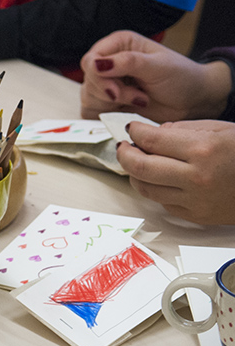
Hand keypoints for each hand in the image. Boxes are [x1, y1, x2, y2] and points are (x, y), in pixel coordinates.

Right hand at [79, 30, 230, 120]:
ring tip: (139, 100)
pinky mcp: (106, 103)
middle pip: (88, 81)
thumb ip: (128, 62)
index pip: (90, 59)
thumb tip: (97, 64)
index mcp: (119, 45)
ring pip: (88, 98)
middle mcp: (109, 62)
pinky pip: (91, 112)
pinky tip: (128, 110)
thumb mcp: (157, 66)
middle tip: (137, 95)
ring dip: (113, 105)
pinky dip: (107, 115)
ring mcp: (106, 83)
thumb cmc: (180, 77)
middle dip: (111, 93)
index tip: (116, 91)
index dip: (98, 76)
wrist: (191, 100)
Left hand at [118, 120, 234, 224]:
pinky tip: (157, 178)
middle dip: (125, 154)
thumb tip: (154, 133)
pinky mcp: (195, 216)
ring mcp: (194, 200)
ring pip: (146, 188)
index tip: (131, 128)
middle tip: (123, 146)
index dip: (136, 133)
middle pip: (141, 167)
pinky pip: (162, 202)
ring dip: (135, 174)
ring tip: (136, 161)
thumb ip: (185, 129)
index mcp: (204, 150)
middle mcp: (195, 178)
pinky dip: (154, 188)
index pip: (153, 141)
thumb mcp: (222, 129)